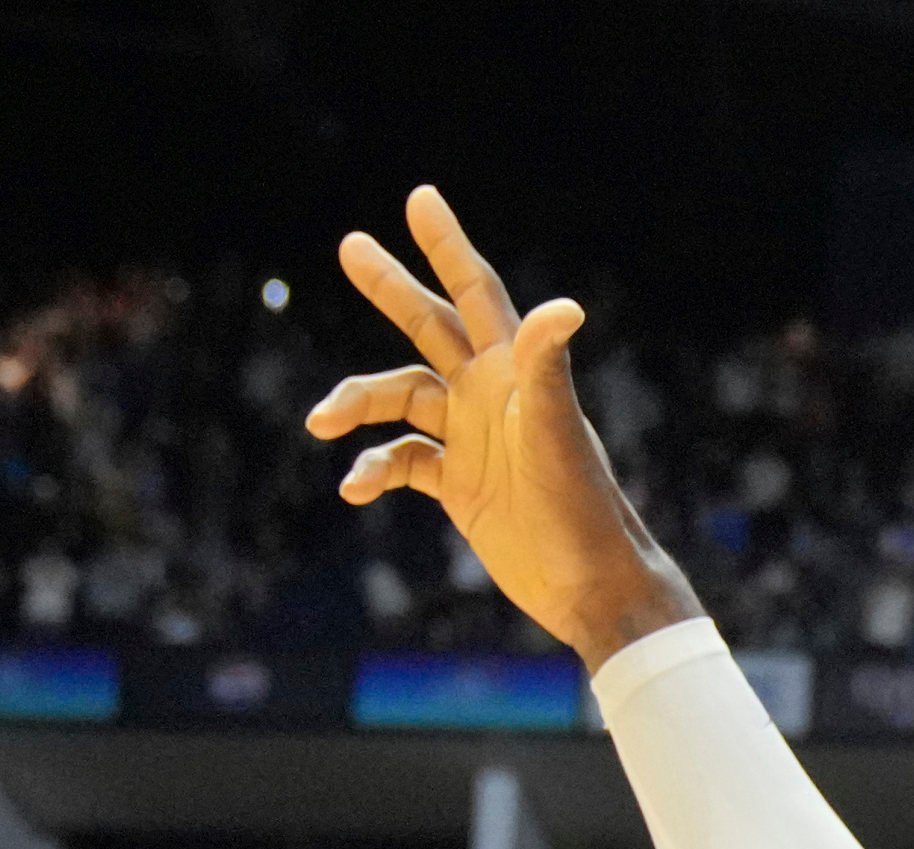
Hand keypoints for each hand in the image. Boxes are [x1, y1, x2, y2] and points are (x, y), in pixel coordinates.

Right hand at [306, 186, 696, 668]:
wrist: (592, 587)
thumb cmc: (584, 509)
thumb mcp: (558, 435)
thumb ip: (547, 370)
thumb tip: (563, 306)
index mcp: (515, 374)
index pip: (475, 294)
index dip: (447, 245)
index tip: (420, 196)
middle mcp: (492, 397)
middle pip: (429, 327)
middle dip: (392, 288)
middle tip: (352, 245)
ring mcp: (473, 440)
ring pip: (399, 399)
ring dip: (358, 405)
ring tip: (321, 422)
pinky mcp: (460, 486)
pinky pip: (400, 462)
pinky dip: (372, 469)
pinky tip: (355, 488)